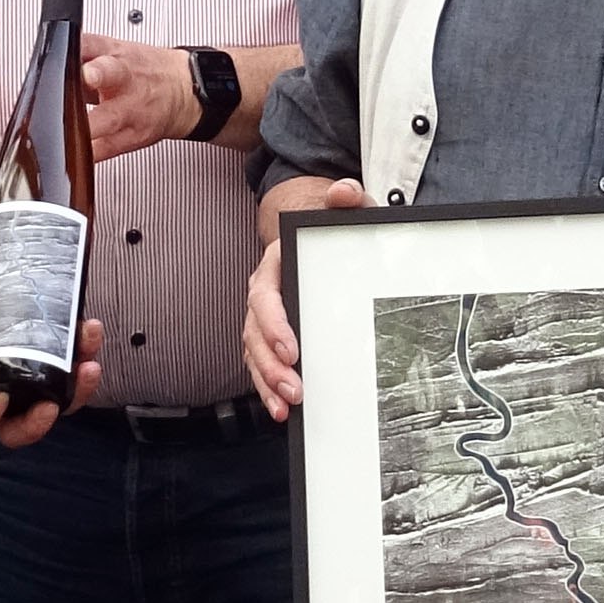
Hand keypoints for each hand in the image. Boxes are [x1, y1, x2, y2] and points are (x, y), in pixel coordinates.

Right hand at [0, 249, 97, 444]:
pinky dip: (88, 355)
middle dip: (36, 425)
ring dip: (77, 391)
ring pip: (56, 403)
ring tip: (86, 362)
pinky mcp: (58, 355)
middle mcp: (1, 383)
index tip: (0, 396)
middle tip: (51, 404)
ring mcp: (32, 373)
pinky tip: (89, 330)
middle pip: (15, 428)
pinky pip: (76, 371)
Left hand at [76, 33, 201, 160]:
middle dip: (97, 73)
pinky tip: (77, 156)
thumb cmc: (143, 71)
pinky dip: (90, 154)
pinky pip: (107, 148)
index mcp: (114, 53)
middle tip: (88, 76)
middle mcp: (124, 79)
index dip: (79, 46)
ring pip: (109, 118)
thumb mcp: (114, 51)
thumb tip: (43, 66)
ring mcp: (130, 109)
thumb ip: (80, 57)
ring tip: (73, 132)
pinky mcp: (132, 136)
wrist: (183, 90)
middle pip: (110, 72)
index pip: (92, 43)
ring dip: (91, 125)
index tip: (65, 53)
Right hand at [244, 174, 365, 418]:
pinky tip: (282, 409)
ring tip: (286, 406)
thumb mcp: (350, 211)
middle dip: (270, 365)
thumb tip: (344, 193)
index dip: (272, 324)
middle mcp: (265, 291)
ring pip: (254, 353)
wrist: (331, 244)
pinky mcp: (274, 338)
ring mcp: (267, 318)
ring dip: (267, 382)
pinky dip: (269, 388)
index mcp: (276, 263)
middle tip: (294, 389)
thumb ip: (348, 199)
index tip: (290, 349)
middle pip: (255, 332)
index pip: (263, 295)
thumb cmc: (337, 231)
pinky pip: (263, 365)